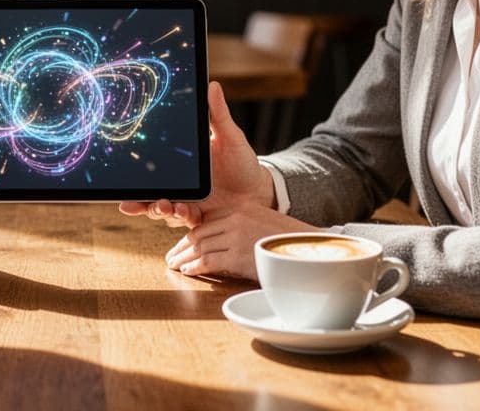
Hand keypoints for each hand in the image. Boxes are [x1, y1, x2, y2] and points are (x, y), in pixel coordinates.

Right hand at [119, 81, 274, 227]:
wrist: (261, 189)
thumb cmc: (243, 162)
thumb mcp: (230, 137)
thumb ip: (218, 114)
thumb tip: (213, 85)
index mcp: (181, 167)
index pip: (152, 171)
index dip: (135, 178)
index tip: (124, 184)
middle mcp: (180, 187)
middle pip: (151, 195)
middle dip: (139, 202)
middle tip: (131, 203)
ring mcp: (188, 203)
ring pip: (165, 210)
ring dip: (159, 209)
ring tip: (163, 205)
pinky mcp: (201, 218)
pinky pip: (186, 220)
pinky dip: (182, 217)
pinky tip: (184, 211)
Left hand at [164, 204, 315, 279]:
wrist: (308, 249)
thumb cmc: (287, 240)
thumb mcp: (261, 222)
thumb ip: (239, 226)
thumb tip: (219, 240)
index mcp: (239, 208)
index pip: (205, 222)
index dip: (189, 235)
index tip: (182, 244)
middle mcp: (234, 219)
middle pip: (198, 234)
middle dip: (182, 247)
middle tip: (172, 257)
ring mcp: (235, 237)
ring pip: (199, 247)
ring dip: (183, 258)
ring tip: (175, 266)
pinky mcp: (237, 256)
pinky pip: (208, 261)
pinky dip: (194, 266)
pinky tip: (187, 271)